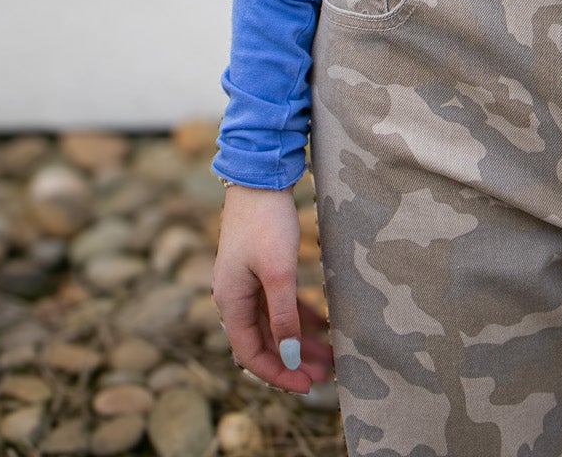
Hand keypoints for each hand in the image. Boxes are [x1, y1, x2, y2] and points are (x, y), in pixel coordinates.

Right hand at [212, 185, 334, 393]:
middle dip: (293, 361)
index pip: (250, 354)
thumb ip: (283, 316)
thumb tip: (288, 357)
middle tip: (325, 375)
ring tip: (330, 356)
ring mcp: (247, 283)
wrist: (260, 176)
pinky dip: (300, 316)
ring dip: (300, 341)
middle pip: (264, 342)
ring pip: (275, 325)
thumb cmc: (267, 222)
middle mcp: (234, 297)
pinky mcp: (260, 268)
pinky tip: (323, 325)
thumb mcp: (279, 271)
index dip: (278, 374)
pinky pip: (280, 304)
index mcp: (231, 302)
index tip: (306, 386)